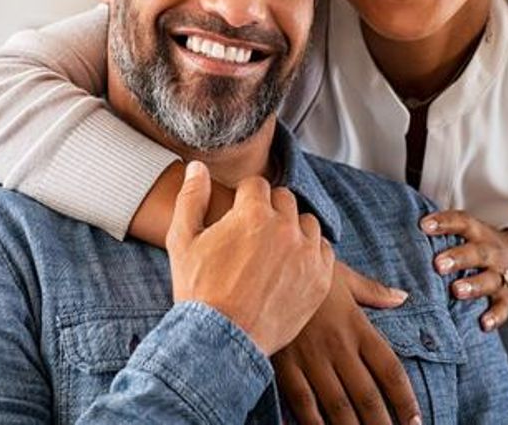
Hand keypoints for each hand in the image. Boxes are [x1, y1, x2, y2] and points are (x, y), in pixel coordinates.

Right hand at [167, 161, 333, 354]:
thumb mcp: (182, 239)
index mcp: (253, 213)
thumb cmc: (199, 290)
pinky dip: (311, 253)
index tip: (237, 215)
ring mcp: (306, 254)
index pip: (257, 185)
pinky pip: (324, 251)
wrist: (221, 340)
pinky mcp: (320, 280)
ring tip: (273, 250)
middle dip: (269, 210)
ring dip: (293, 229)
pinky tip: (291, 265)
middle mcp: (285, 228)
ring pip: (307, 223)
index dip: (244, 198)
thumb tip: (198, 167)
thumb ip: (191, 197)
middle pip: (285, 200)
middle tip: (253, 234)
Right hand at [273, 263, 419, 424]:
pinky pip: (302, 402)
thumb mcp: (344, 277)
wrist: (266, 263)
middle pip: (367, 396)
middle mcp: (338, 347)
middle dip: (382, 424)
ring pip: (338, 406)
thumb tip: (402, 297)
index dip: (405, 399)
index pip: (390, 370)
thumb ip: (374, 291)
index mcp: (357, 327)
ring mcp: (310, 359)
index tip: (415, 420)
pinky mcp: (285, 365)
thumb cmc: (307, 270)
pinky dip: (312, 423)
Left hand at [420, 210, 507, 331]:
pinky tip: (483, 323)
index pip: (462, 222)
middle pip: (477, 252)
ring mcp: (501, 276)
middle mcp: (491, 253)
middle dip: (458, 258)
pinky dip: (495, 316)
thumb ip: (443, 233)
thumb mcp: (470, 233)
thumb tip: (401, 229)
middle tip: (438, 264)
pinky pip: (503, 308)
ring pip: (490, 280)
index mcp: (478, 233)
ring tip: (457, 291)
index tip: (424, 225)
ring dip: (474, 285)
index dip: (444, 222)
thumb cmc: (482, 245)